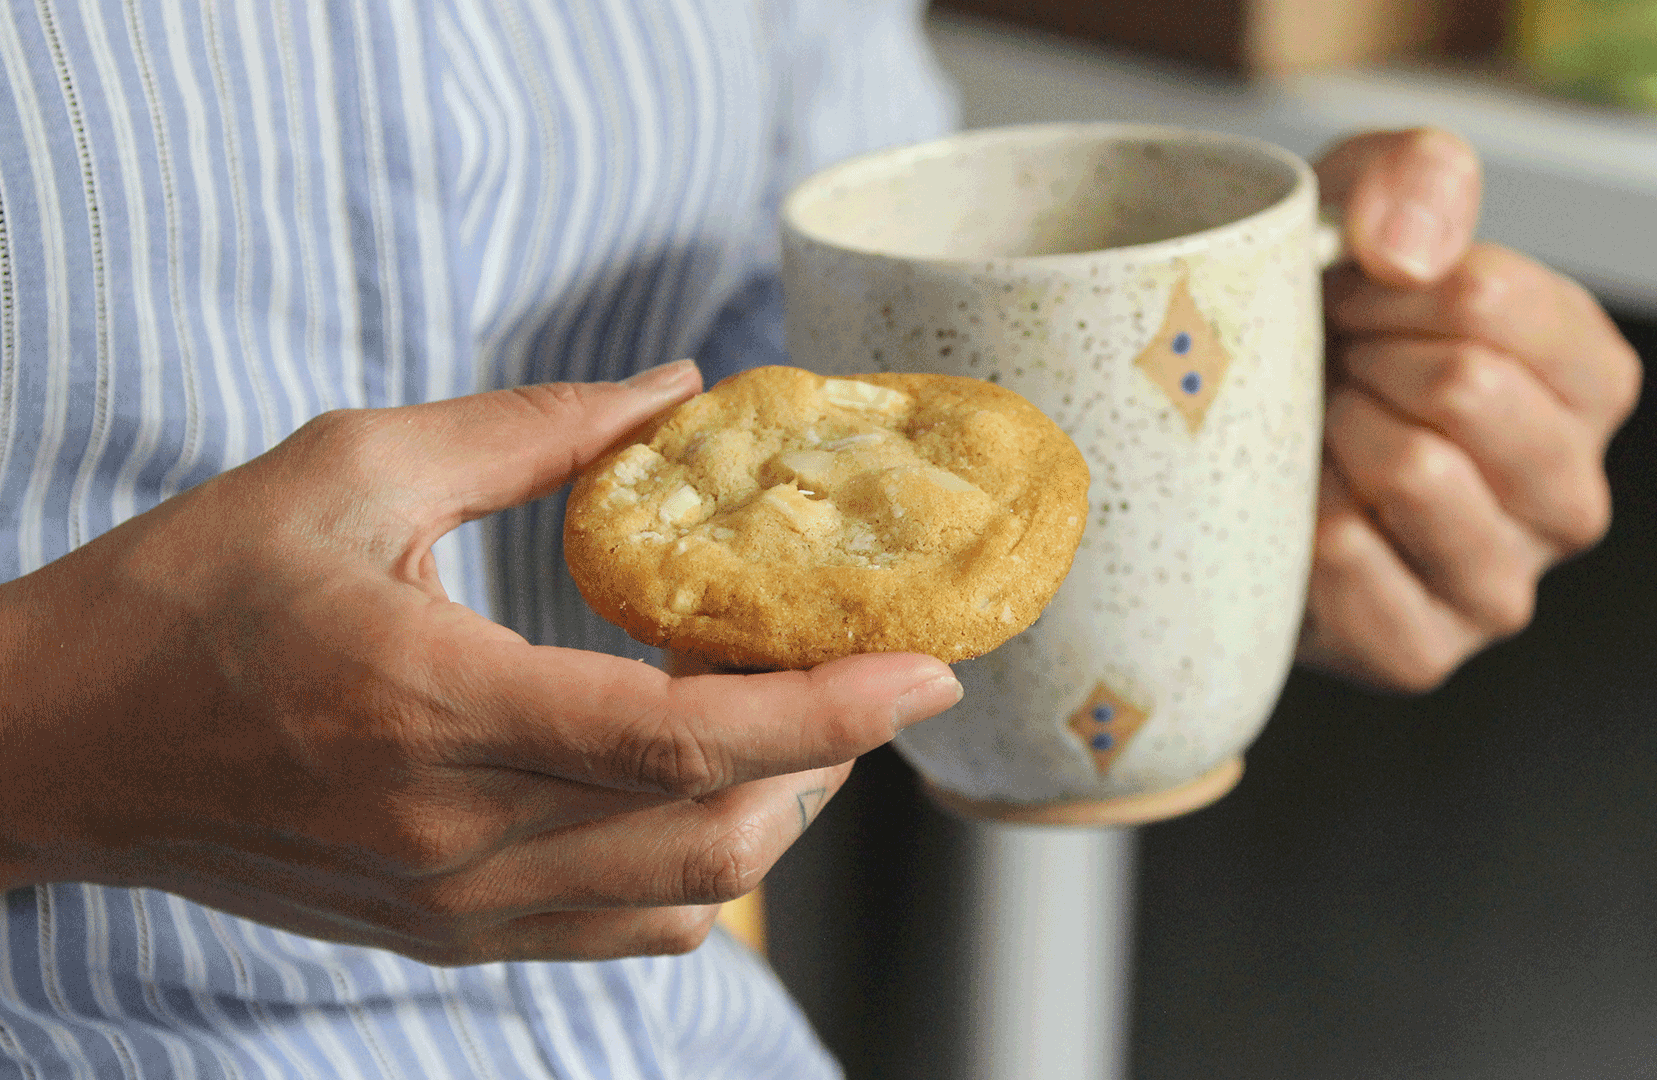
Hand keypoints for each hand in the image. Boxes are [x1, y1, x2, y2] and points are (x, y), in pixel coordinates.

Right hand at [0, 360, 961, 962]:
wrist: (55, 747)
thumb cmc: (186, 597)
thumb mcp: (349, 470)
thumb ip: (532, 432)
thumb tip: (675, 391)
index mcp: (431, 705)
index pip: (681, 740)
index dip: (827, 711)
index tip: (926, 669)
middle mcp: (453, 833)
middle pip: (714, 836)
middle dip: (828, 758)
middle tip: (865, 672)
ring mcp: (450, 904)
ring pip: (682, 899)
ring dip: (774, 816)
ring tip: (795, 722)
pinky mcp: (440, 935)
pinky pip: (619, 935)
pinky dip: (697, 873)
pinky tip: (699, 795)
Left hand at [1300, 129, 1641, 690]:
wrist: (1235, 456)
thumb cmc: (1323, 333)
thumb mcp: (1366, 215)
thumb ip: (1415, 177)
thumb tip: (1406, 250)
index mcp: (1590, 384)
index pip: (1497, 301)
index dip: (1386, 282)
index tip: (1346, 290)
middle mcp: (1571, 496)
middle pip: (1466, 386)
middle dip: (1361, 354)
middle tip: (1326, 364)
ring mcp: (1500, 588)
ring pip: (1416, 472)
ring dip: (1331, 432)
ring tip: (1316, 432)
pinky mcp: (1419, 654)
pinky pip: (1352, 566)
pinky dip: (1296, 520)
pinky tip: (1291, 508)